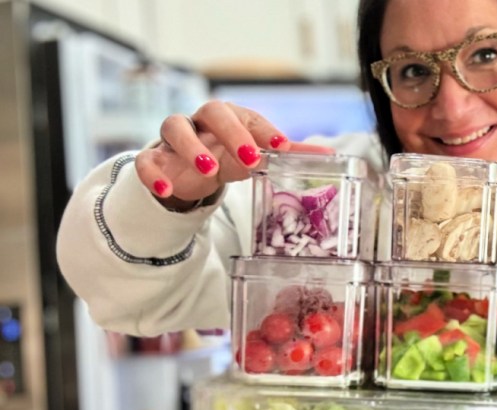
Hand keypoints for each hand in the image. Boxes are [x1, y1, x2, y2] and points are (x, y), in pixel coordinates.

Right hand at [136, 101, 332, 209]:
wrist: (186, 171)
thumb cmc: (225, 156)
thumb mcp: (255, 155)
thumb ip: (288, 154)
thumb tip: (329, 154)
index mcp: (231, 118)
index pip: (247, 115)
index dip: (264, 129)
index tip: (282, 146)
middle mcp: (202, 122)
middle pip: (213, 110)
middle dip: (232, 132)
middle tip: (250, 158)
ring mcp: (174, 138)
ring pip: (175, 126)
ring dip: (191, 146)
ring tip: (208, 168)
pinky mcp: (153, 158)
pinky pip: (146, 160)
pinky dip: (153, 174)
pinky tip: (166, 189)